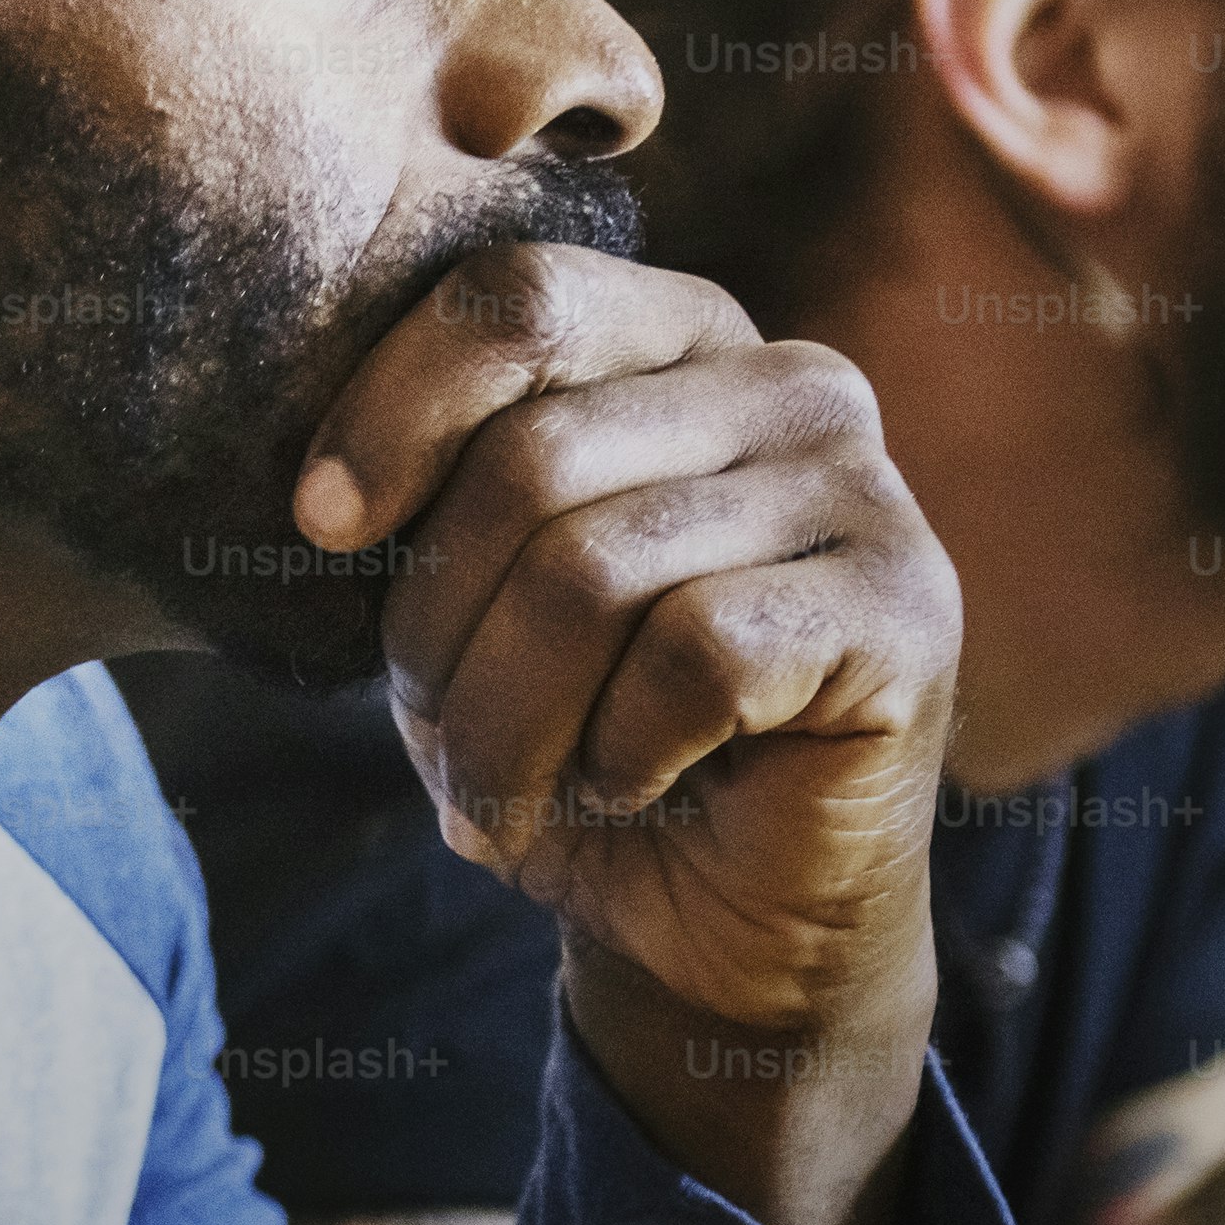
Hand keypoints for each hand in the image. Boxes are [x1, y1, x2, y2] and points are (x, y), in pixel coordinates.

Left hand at [300, 244, 960, 1224]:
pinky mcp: (904, 612)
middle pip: (534, 459)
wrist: (726, 922)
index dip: (394, 412)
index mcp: (679, 338)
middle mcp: (790, 382)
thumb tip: (334, 492)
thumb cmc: (586, 739)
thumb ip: (439, 499)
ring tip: (504, 795)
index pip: (519, 302)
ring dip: (508, 723)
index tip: (320, 530)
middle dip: (438, 633)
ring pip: (595, 574)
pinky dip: (621, 755)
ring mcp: (866, 490)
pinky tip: (638, 787)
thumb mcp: (475, 604)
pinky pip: (695, 658)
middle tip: (442, 746)